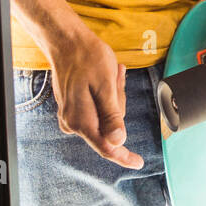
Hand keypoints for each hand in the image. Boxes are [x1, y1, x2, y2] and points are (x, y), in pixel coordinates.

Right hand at [47, 32, 142, 169]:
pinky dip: (105, 95)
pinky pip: (97, 109)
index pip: (107, 147)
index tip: (138, 163)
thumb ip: (112, 116)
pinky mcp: (72, 109)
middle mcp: (73, 123)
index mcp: (82, 120)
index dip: (124, 156)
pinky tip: (106, 77)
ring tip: (111, 74)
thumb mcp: (106, 85)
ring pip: (105, 117)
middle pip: (109, 128)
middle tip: (118, 78)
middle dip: (119, 105)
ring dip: (113, 97)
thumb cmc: (88, 59)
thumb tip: (118, 142)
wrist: (67, 42)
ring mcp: (70, 116)